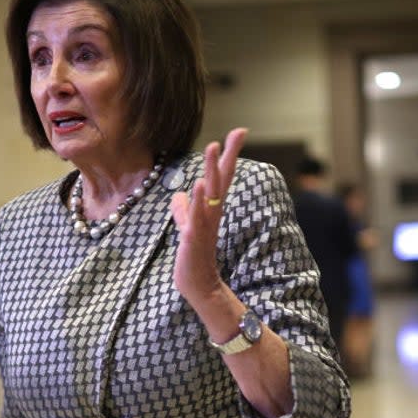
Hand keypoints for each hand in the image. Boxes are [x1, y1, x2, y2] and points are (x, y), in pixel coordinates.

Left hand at [171, 128, 247, 306]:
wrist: (197, 285)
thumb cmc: (193, 258)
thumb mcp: (186, 228)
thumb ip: (183, 211)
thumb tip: (178, 196)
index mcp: (211, 209)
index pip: (222, 177)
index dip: (228, 155)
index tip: (238, 133)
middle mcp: (213, 213)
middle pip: (223, 179)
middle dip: (229, 155)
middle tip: (239, 132)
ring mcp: (205, 224)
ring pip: (211, 192)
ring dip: (212, 170)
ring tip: (213, 147)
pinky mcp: (194, 237)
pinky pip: (198, 215)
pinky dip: (199, 199)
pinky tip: (199, 183)